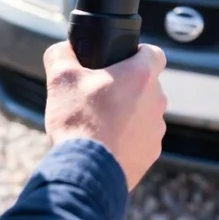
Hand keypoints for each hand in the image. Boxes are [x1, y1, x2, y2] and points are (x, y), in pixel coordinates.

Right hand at [42, 42, 167, 190]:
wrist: (88, 170)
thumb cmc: (79, 121)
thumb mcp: (61, 78)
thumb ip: (62, 54)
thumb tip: (63, 49)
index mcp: (141, 75)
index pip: (154, 53)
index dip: (138, 52)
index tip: (120, 61)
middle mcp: (157, 99)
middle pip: (146, 84)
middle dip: (127, 86)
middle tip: (100, 94)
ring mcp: (156, 128)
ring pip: (145, 111)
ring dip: (128, 113)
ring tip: (100, 122)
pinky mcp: (152, 151)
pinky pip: (142, 137)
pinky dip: (127, 137)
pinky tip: (106, 142)